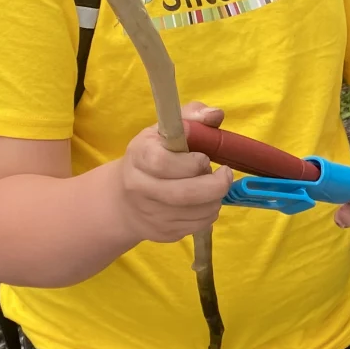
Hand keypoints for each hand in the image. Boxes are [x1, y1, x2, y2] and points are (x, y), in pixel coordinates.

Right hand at [115, 105, 234, 243]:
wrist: (124, 199)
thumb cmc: (151, 157)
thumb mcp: (164, 131)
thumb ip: (191, 117)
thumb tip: (216, 114)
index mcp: (139, 157)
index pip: (164, 163)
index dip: (192, 162)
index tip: (204, 157)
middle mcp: (140, 188)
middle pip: (185, 194)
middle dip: (215, 185)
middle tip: (224, 174)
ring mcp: (151, 214)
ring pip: (198, 212)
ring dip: (216, 198)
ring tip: (212, 187)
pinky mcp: (163, 233)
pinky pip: (198, 225)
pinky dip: (209, 212)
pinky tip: (203, 202)